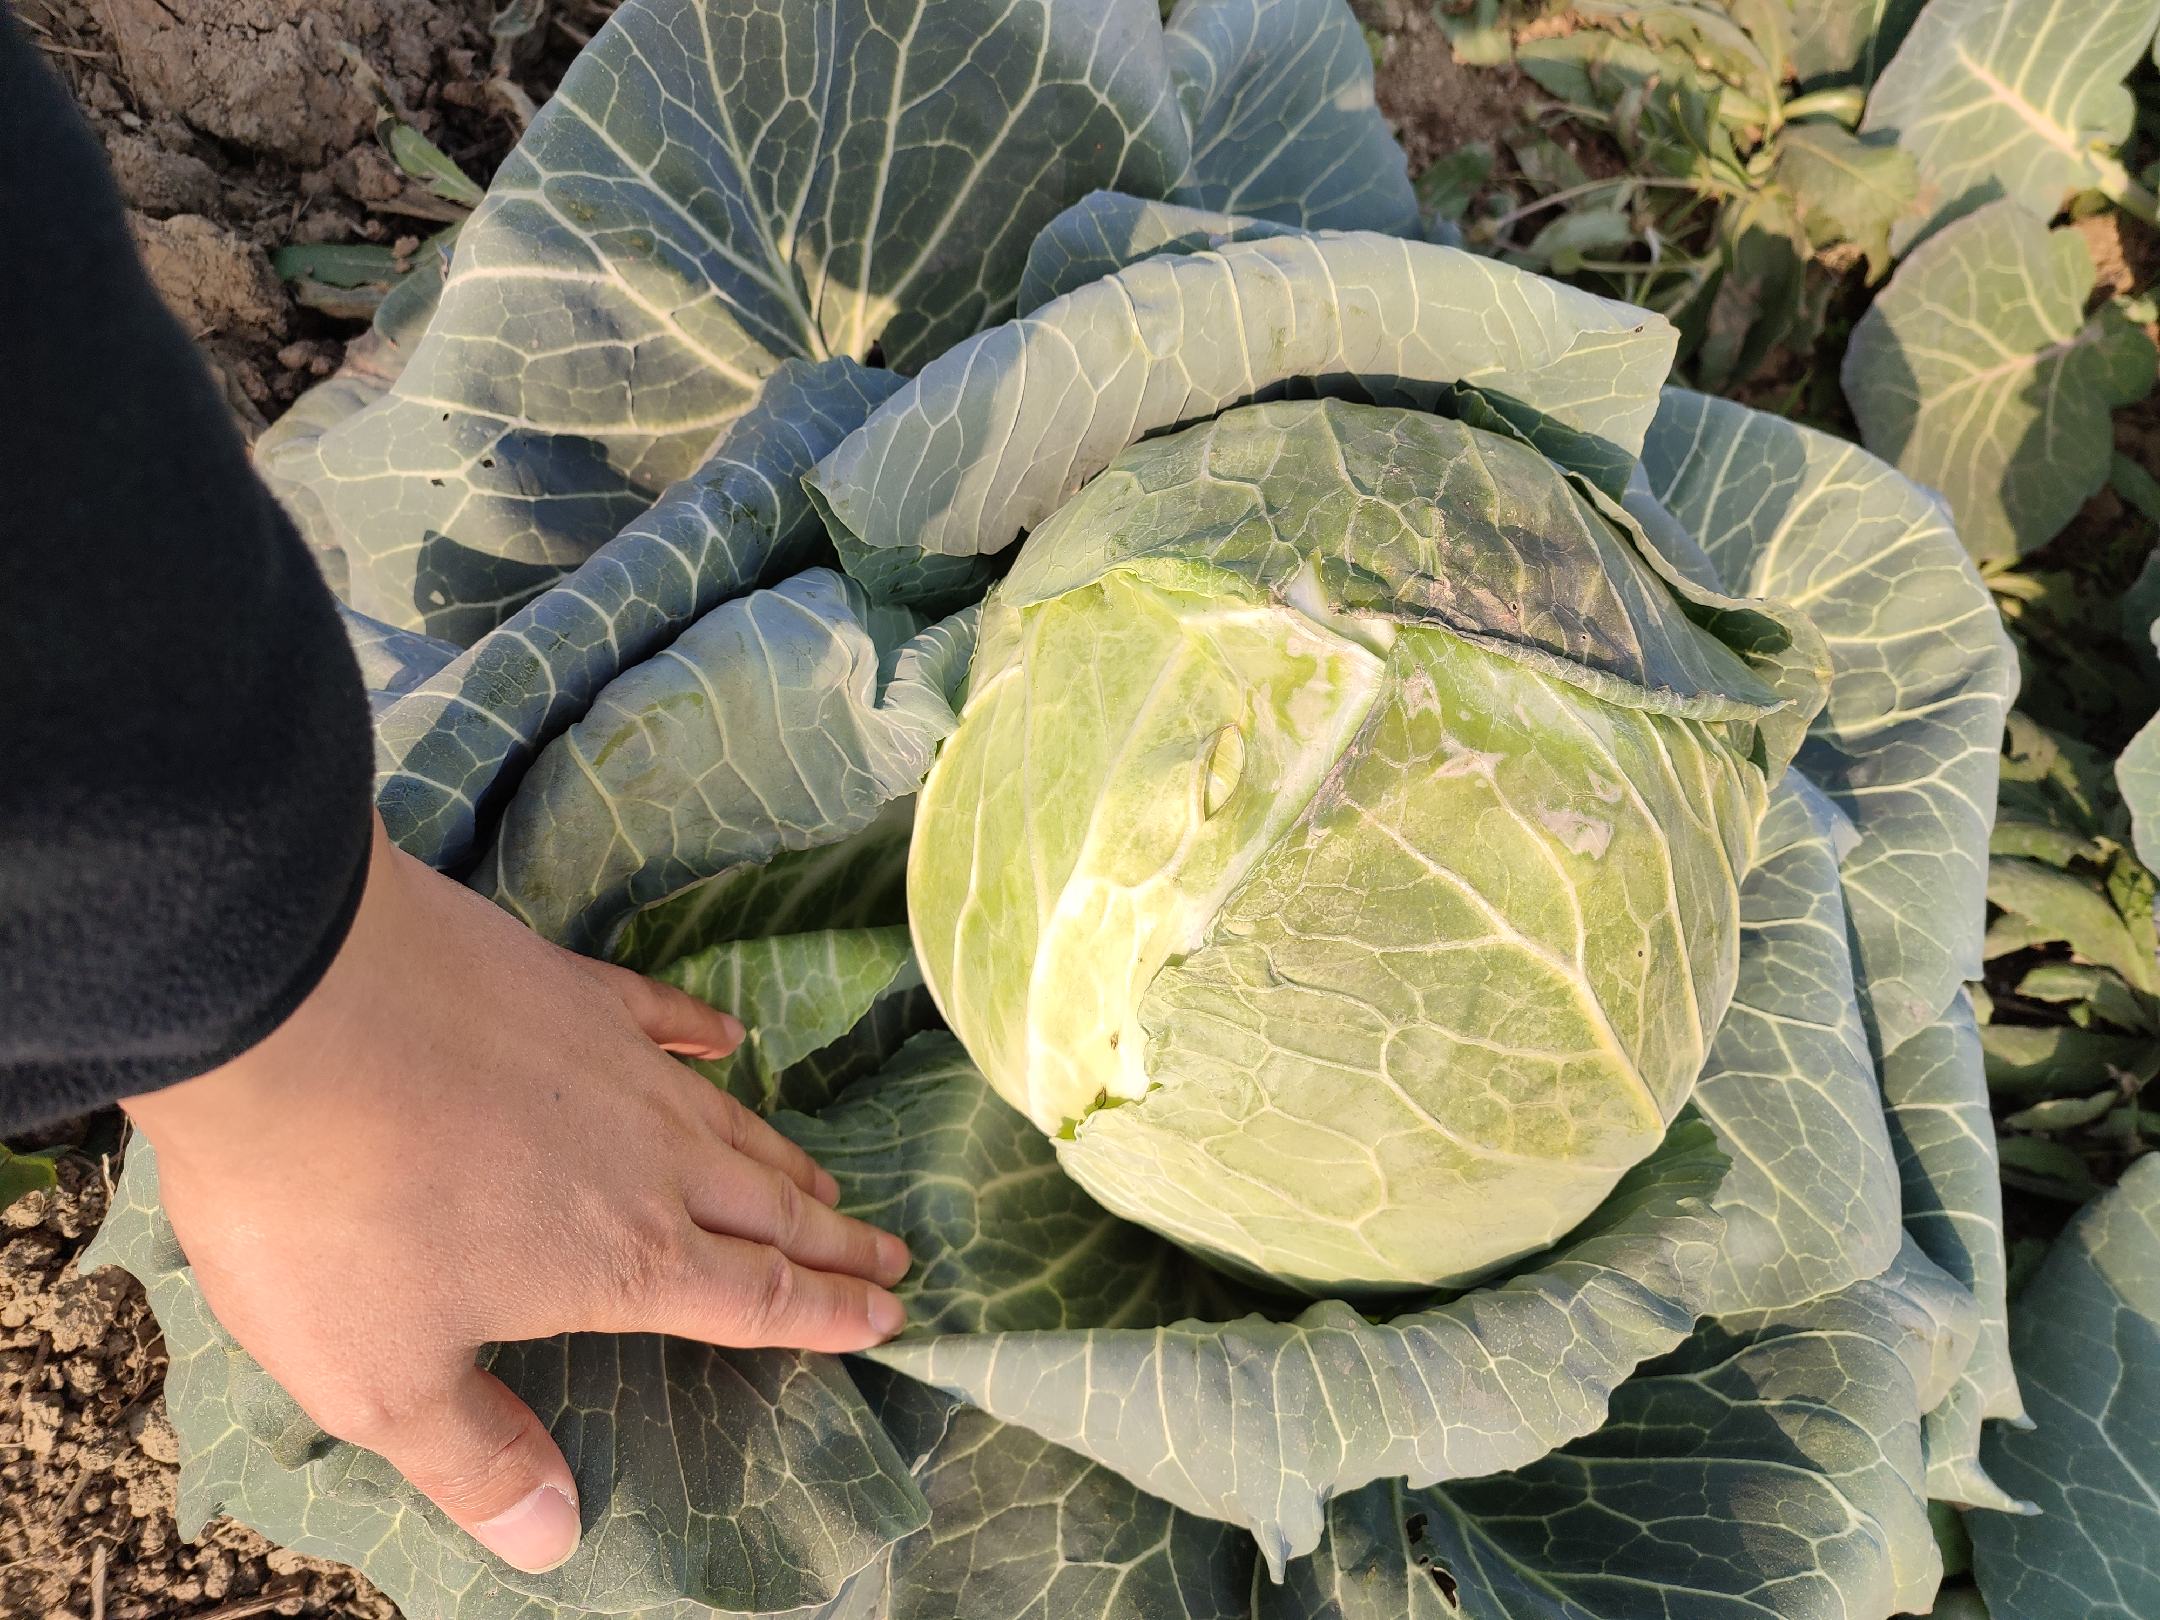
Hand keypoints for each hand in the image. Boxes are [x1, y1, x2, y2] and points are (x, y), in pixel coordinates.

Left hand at [121, 814, 908, 1574]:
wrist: (292, 1011)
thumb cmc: (331, 1213)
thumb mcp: (382, 1378)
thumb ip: (478, 1458)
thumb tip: (559, 1540)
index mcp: (625, 1261)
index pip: (757, 1298)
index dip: (829, 1314)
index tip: (890, 1316)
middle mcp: (651, 1162)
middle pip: (768, 1208)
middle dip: (834, 1240)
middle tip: (894, 1254)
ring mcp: (617, 1065)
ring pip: (730, 1123)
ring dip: (785, 1159)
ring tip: (826, 1180)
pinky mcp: (570, 989)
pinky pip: (664, 1015)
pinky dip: (705, 1032)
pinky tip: (728, 1037)